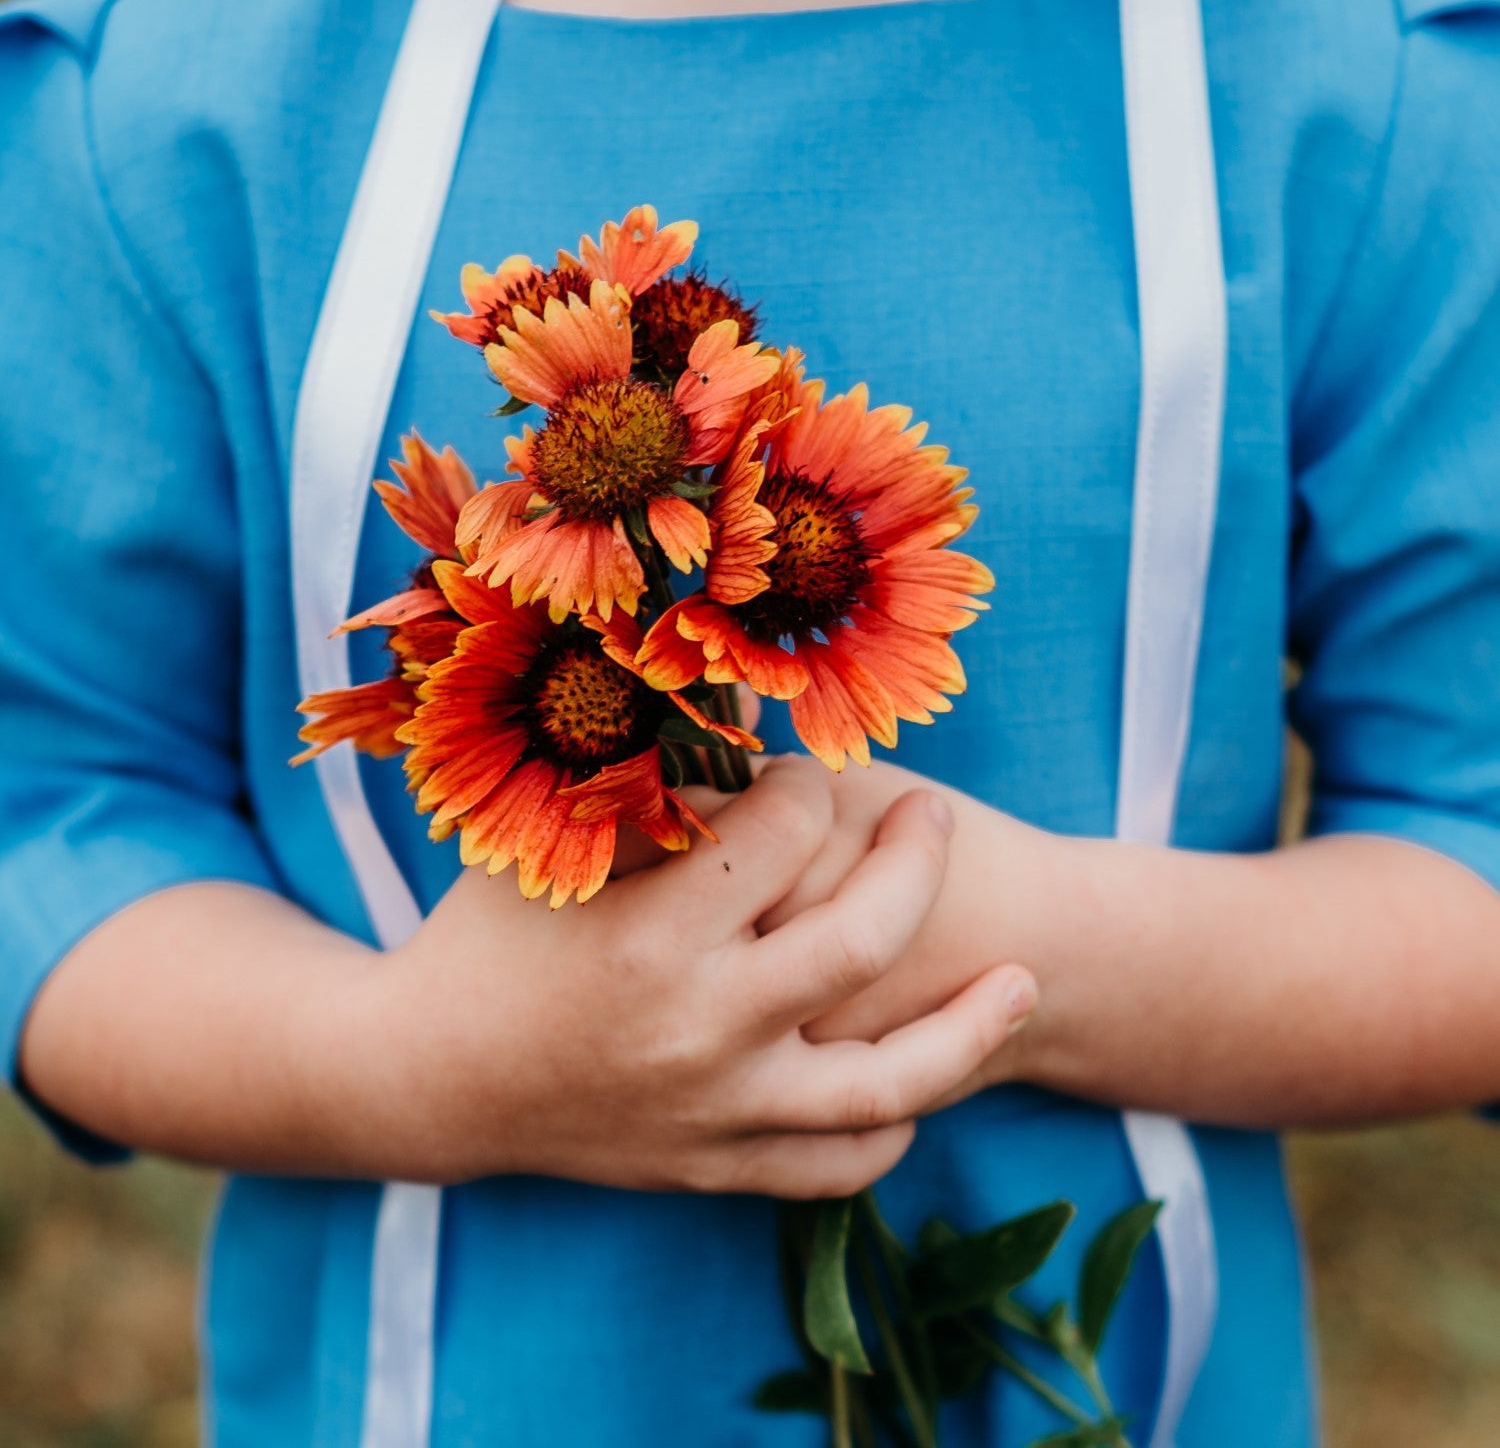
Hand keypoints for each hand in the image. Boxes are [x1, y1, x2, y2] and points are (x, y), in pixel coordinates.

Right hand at [365, 757, 1035, 1194]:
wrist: (424, 1083)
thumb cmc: (483, 937)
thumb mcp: (538, 841)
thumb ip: (631, 770)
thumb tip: (726, 693)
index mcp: (650, 931)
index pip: (786, 826)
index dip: (810, 780)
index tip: (808, 772)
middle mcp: (699, 1026)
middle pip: (864, 932)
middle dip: (915, 860)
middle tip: (934, 821)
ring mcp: (716, 1108)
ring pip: (888, 1081)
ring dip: (970, 1026)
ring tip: (1024, 981)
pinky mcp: (716, 1163)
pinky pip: (837, 1164)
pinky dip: (893, 1127)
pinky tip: (923, 1083)